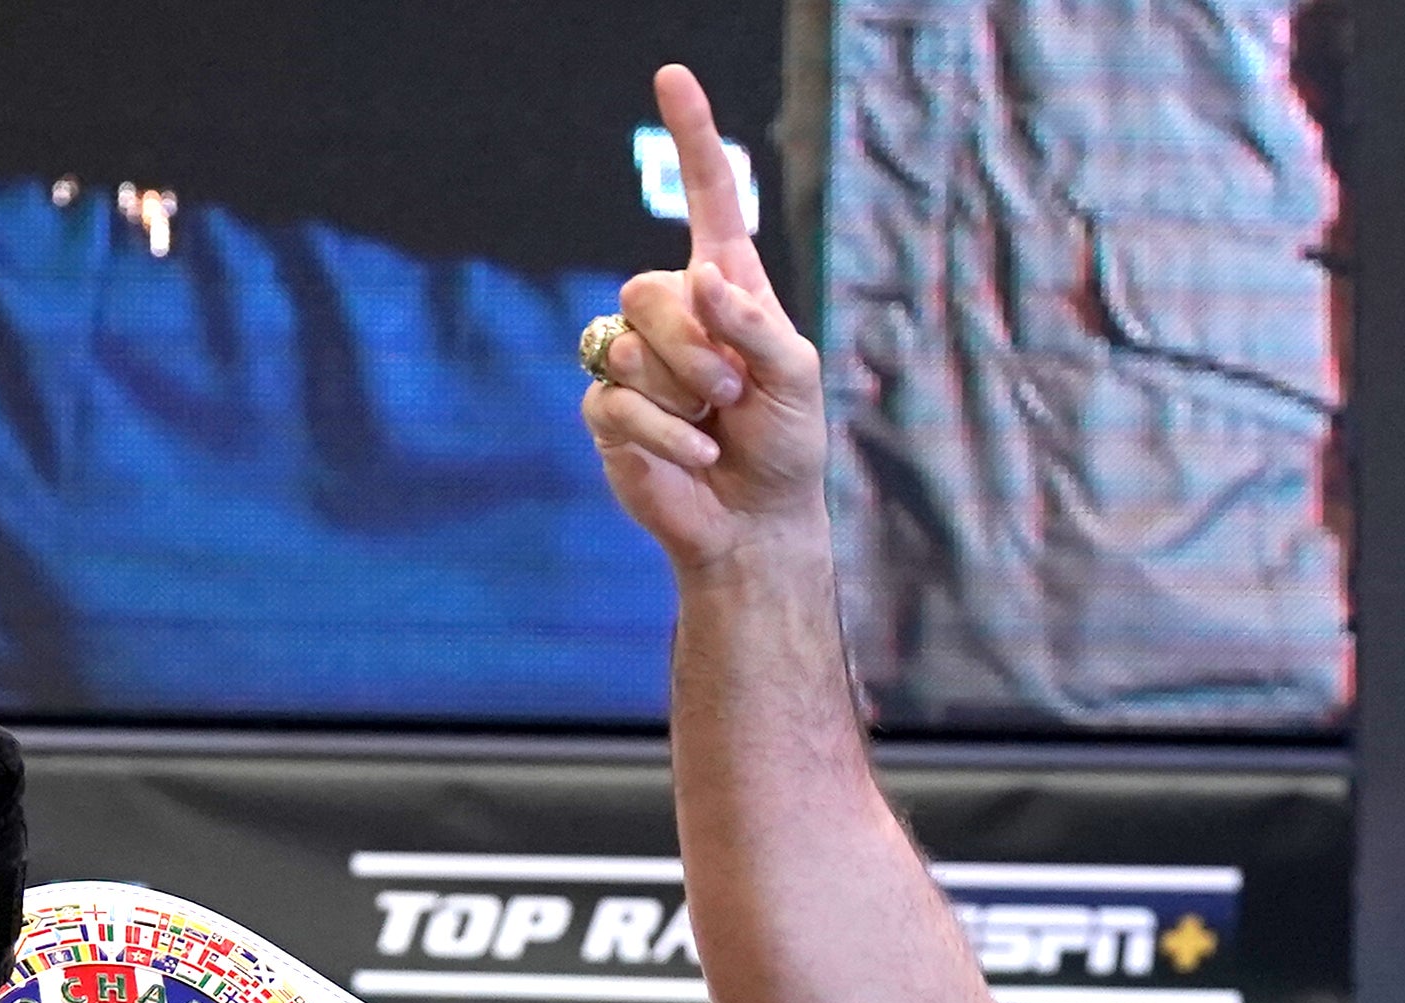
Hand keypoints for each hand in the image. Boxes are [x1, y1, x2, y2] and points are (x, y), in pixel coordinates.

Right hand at [586, 66, 829, 570]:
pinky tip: (695, 453)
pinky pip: (615, 400)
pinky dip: (664, 432)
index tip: (673, 77)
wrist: (755, 522)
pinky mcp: (607, 413)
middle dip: (696, 345)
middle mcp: (674, 314)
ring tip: (715, 424)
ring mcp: (634, 361)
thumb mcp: (797, 378)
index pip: (708, 199)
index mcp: (726, 287)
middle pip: (650, 287)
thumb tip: (703, 282)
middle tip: (732, 393)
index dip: (692, 138)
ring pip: (630, 343)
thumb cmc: (786, 445)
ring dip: (684, 391)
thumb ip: (757, 324)